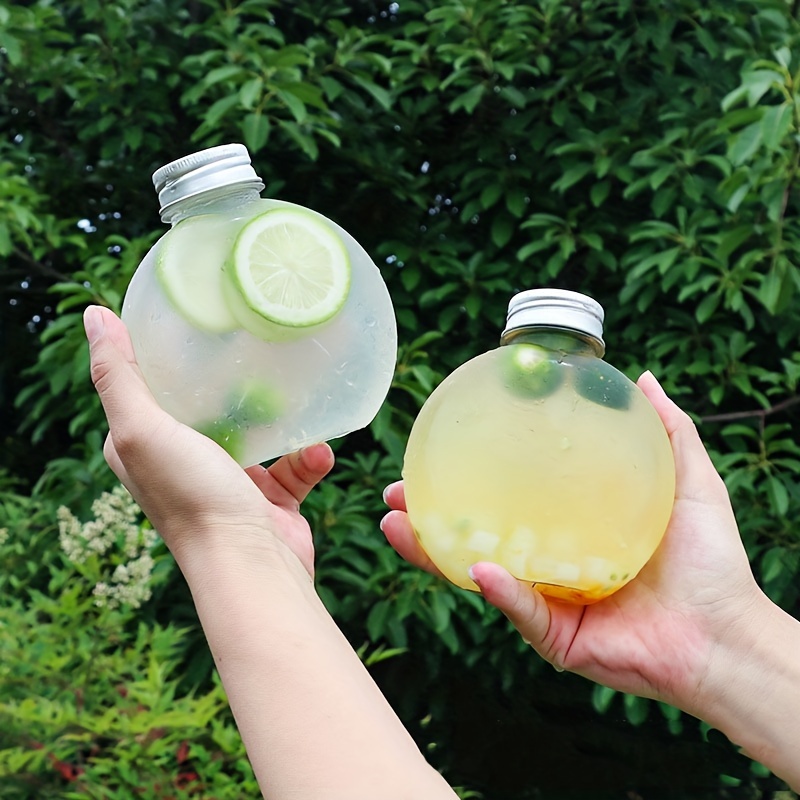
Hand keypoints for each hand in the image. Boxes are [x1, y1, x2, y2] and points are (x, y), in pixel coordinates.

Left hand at [84, 305, 333, 576]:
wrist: (251, 565)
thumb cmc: (192, 498)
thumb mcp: (142, 429)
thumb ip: (117, 375)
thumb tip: (94, 314)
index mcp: (143, 447)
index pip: (148, 387)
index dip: (165, 354)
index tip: (194, 319)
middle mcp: (182, 464)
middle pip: (205, 406)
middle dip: (231, 381)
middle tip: (256, 348)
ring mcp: (228, 482)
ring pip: (257, 432)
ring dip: (283, 420)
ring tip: (301, 400)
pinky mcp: (269, 499)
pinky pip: (294, 464)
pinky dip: (309, 457)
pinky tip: (319, 451)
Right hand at [381, 372, 764, 711]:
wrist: (727, 634)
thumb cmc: (711, 562)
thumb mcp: (689, 482)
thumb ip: (669, 431)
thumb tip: (644, 378)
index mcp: (568, 529)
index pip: (507, 500)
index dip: (466, 478)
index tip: (434, 450)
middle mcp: (547, 563)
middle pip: (474, 536)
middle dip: (427, 517)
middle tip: (394, 493)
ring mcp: (546, 600)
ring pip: (477, 574)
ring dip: (431, 552)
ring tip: (395, 524)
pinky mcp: (554, 636)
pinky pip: (520, 610)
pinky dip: (499, 590)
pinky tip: (478, 567)